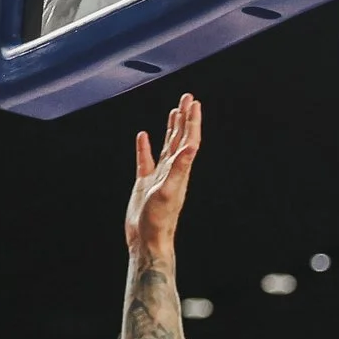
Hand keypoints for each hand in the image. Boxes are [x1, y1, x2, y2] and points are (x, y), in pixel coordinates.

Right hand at [125, 94, 201, 261]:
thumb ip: (181, 167)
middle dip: (185, 118)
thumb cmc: (159, 219)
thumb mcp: (169, 190)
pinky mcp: (144, 184)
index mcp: (180, 170)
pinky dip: (145, 147)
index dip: (192, 121)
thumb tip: (192, 145)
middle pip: (180, 138)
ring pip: (166, 146)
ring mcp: (158, 176)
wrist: (147, 240)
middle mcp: (172, 171)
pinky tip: (143, 136)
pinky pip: (145, 160)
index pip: (189, 140)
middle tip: (188, 98)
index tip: (194, 103)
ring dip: (171, 129)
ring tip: (174, 111)